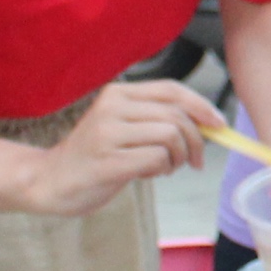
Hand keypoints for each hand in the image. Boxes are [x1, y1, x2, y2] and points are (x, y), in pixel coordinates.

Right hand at [22, 79, 217, 215]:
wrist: (51, 181)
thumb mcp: (124, 126)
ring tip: (164, 168)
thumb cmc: (96, 156)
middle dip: (196, 140)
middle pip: (176, 115)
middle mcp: (112, 107)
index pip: (172, 90)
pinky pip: (155, 160)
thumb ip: (157, 119)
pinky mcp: (108, 161)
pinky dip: (161, 169)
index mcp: (118, 93)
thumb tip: (207, 123)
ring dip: (177, 158)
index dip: (202, 106)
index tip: (219, 125)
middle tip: (195, 160)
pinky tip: (147, 174)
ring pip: (170, 137)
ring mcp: (108, 133)